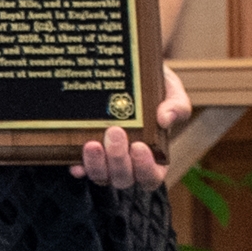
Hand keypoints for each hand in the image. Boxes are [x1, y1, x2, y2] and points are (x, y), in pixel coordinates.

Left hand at [72, 64, 193, 188]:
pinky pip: (81, 168)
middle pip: (124, 178)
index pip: (152, 176)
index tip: (139, 146)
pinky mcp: (86, 154)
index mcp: (155, 155)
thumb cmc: (152, 86)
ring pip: (101, 177)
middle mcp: (129, 163)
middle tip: (115, 132)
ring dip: (96, 164)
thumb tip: (165, 119)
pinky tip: (74, 159)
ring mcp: (106, 161)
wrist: (126, 72)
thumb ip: (177, 105)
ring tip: (92, 143)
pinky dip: (78, 166)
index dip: (145, 168)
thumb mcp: (171, 89)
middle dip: (118, 159)